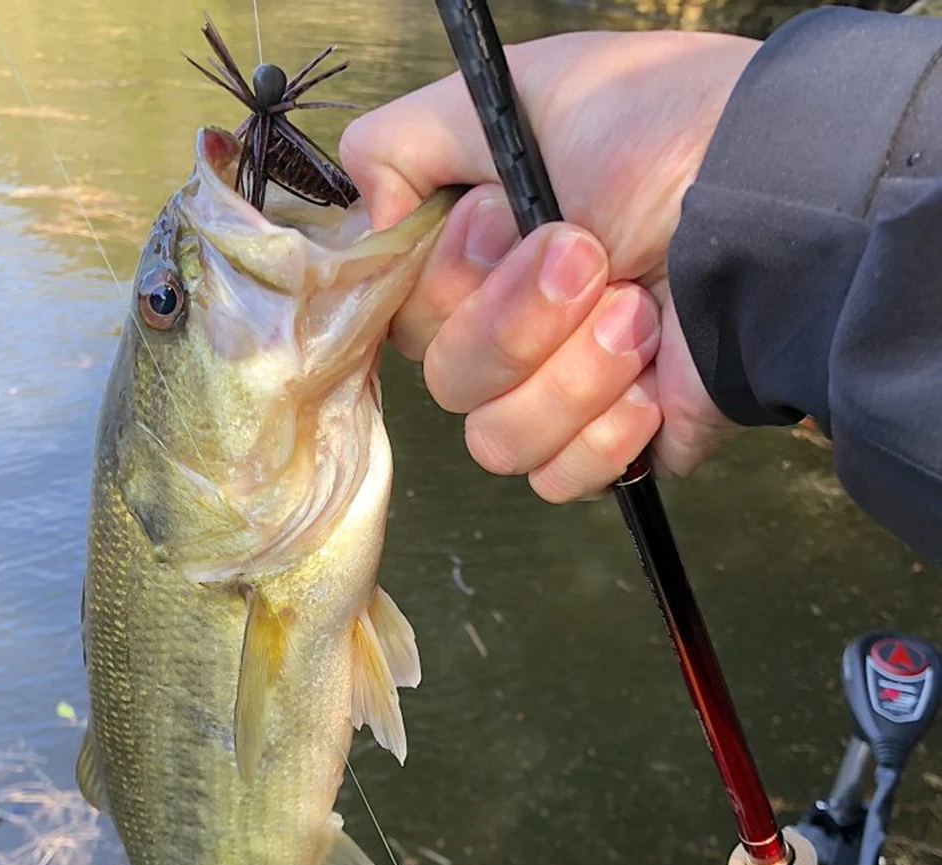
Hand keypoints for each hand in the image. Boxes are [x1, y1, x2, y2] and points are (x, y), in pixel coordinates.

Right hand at [340, 29, 758, 499]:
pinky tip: (655, 383)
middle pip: (449, 381)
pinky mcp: (615, 449)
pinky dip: (607, 435)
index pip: (404, 314)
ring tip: (642, 316)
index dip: (448, 282)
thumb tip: (367, 218)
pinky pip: (560, 481)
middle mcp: (512, 334)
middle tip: (597, 260)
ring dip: (573, 375)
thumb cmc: (662, 137)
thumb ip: (408, 139)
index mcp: (482, 262)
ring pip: (497, 441)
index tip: (501, 221)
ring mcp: (561, 397)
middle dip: (520, 321)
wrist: (782, 209)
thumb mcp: (522, 97)